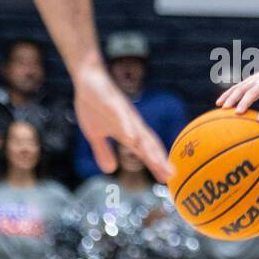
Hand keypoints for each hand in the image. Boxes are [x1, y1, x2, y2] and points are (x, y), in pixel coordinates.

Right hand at [72, 62, 172, 180]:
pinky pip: (120, 117)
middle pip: (147, 144)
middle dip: (159, 160)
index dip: (155, 164)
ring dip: (148, 148)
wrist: (87, 78)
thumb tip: (111, 170)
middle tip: (170, 175)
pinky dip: (127, 128)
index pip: (144, 151)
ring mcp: (122, 113)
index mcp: (127, 131)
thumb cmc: (94, 104)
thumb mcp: (94, 134)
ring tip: (157, 163)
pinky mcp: (111, 103)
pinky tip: (131, 139)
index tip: (166, 180)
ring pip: (138, 132)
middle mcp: (131, 123)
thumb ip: (103, 151)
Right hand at [215, 51, 258, 136]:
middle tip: (237, 113)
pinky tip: (218, 103)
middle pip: (253, 92)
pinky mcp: (249, 80)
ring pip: (241, 88)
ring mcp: (255, 80)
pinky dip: (227, 94)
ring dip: (231, 97)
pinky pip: (236, 87)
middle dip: (245, 102)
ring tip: (222, 109)